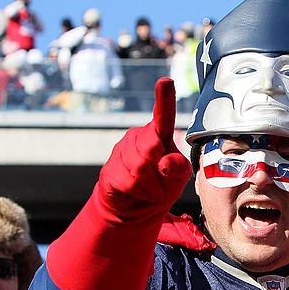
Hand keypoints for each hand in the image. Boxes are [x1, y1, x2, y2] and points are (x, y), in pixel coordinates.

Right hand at [97, 77, 190, 215]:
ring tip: (150, 190)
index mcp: (159, 134)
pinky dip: (138, 193)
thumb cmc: (162, 185)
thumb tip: (163, 161)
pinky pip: (128, 182)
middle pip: (151, 148)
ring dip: (151, 186)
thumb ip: (178, 167)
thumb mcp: (178, 177)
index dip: (164, 99)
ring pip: (140, 168)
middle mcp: (138, 137)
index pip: (163, 116)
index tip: (166, 82)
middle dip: (161, 172)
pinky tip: (136, 192)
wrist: (137, 208)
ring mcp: (121, 151)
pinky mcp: (109, 169)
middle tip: (162, 184)